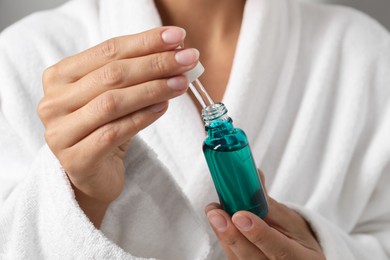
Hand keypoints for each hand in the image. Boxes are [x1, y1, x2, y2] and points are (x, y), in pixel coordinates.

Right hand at [38, 26, 197, 226]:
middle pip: (111, 75)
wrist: (94, 172)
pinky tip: (163, 108)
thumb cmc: (106, 128)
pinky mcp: (76, 159)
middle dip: (155, 64)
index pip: (107, 51)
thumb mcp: (116, 96)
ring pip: (112, 103)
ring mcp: (60, 132)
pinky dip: (142, 118)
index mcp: (60, 77)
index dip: (145, 42)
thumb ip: (136, 75)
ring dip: (152, 90)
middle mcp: (54, 102)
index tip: (177, 37)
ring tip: (180, 84)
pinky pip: (114, 132)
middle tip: (187, 60)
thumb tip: (175, 54)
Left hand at [205, 172, 324, 258]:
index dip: (259, 234)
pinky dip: (224, 237)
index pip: (279, 250)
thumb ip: (270, 204)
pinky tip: (219, 220)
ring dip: (223, 234)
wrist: (296, 258)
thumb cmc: (295, 238)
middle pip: (252, 258)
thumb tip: (255, 175)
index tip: (241, 216)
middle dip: (232, 235)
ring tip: (214, 211)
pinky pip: (232, 256)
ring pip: (237, 257)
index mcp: (301, 259)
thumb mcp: (290, 220)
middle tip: (216, 214)